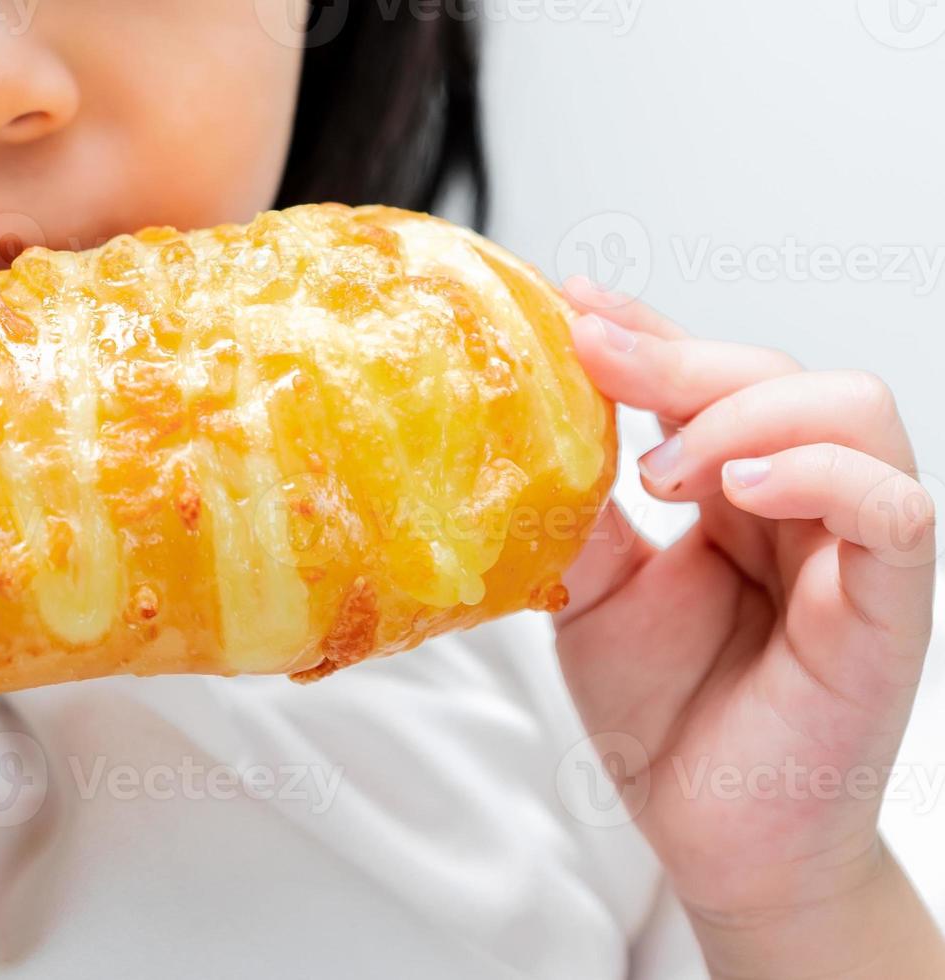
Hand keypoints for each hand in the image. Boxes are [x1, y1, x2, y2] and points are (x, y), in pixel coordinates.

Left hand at [554, 278, 940, 975]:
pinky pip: (897, 508)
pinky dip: (826, 473)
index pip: (707, 374)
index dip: (645, 329)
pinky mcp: (888, 605)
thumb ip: (577, 511)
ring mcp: (852, 547)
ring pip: (851, 410)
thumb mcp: (591, 593)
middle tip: (596, 363)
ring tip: (663, 469)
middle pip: (776, 371)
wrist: (712, 834)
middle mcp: (801, 501)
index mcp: (733, 487)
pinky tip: (745, 486)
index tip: (566, 304)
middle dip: (678, 354)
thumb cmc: (667, 716)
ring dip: (746, 411)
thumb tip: (523, 426)